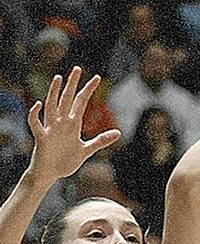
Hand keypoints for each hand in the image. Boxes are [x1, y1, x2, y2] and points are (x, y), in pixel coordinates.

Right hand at [27, 67, 120, 182]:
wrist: (50, 175)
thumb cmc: (66, 161)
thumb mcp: (87, 150)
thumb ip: (101, 141)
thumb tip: (119, 133)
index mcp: (73, 124)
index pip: (81, 102)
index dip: (89, 90)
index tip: (97, 78)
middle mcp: (62, 123)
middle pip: (67, 99)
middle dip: (73, 84)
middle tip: (78, 68)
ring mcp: (51, 129)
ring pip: (51, 106)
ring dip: (54, 92)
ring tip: (58, 78)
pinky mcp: (42, 138)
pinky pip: (36, 124)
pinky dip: (35, 114)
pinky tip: (37, 104)